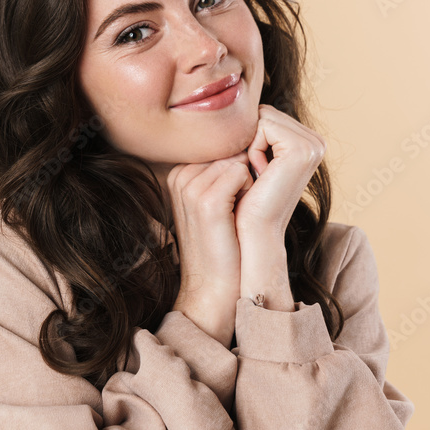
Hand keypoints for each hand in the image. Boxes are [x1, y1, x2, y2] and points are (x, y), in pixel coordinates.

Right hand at [167, 151, 253, 347]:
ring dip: (249, 183)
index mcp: (180, 173)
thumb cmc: (227, 243)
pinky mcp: (205, 201)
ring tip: (236, 216)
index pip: (223, 146)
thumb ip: (227, 168)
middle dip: (245, 174)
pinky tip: (238, 217)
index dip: (241, 170)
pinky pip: (240, 172)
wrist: (216, 288)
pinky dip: (250, 190)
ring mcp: (189, 187)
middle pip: (230, 150)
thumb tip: (251, 142)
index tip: (234, 201)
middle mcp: (179, 176)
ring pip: (237, 159)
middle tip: (236, 211)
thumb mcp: (221, 200)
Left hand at [234, 105, 326, 309]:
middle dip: (246, 140)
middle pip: (262, 113)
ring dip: (247, 146)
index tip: (250, 171)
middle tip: (253, 175)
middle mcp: (314, 141)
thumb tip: (226, 105)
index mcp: (305, 142)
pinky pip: (263, 126)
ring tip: (256, 176)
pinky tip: (259, 175)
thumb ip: (248, 134)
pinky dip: (252, 149)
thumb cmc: (242, 203)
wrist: (250, 237)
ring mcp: (313, 145)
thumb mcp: (246, 162)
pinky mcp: (303, 150)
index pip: (263, 115)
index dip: (246, 139)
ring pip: (261, 117)